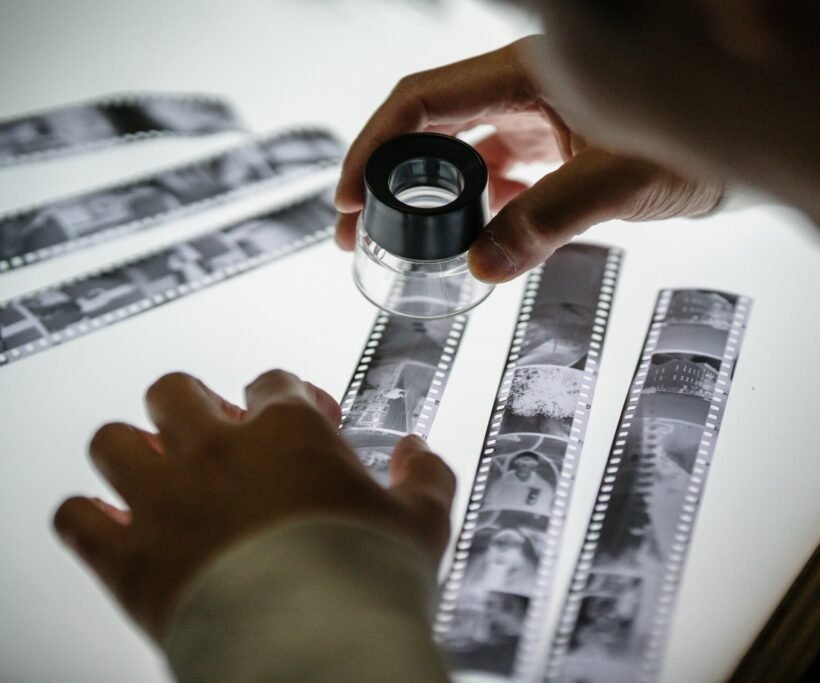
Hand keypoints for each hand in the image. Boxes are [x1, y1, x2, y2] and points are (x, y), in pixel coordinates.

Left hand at [52, 370, 454, 641]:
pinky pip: (77, 518)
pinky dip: (90, 518)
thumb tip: (421, 453)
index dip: (290, 396)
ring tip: (155, 471)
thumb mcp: (423, 523)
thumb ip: (426, 477)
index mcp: (288, 431)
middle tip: (214, 433)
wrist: (315, 645)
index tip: (306, 418)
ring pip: (114, 441)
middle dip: (193, 407)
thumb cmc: (366, 579)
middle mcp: (216, 450)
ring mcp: (164, 499)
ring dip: (132, 452)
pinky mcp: (128, 556)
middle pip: (176, 392)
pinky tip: (114, 525)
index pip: (273, 383)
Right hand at [334, 37, 722, 282]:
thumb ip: (551, 218)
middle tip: (356, 232)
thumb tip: (483, 264)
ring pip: (461, 155)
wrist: (745, 148)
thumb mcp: (619, 180)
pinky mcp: (555, 149)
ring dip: (427, 198)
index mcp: (528, 76)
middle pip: (429, 127)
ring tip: (399, 245)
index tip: (348, 197)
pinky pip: (498, 177)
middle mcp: (525, 92)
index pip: (424, 101)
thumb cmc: (698, 143)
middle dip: (385, 178)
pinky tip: (471, 242)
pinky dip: (477, 210)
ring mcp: (539, 121)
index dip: (374, 145)